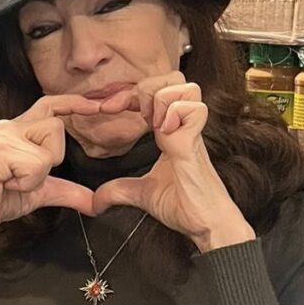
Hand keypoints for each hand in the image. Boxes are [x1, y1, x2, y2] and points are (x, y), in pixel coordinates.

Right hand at [0, 94, 102, 257]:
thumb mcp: (39, 192)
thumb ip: (67, 190)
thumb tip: (96, 202)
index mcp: (17, 129)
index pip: (50, 104)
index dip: (74, 103)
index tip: (98, 105)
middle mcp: (9, 126)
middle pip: (56, 126)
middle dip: (51, 158)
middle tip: (25, 176)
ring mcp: (2, 136)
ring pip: (48, 149)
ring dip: (37, 175)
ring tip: (13, 182)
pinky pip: (35, 166)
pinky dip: (27, 184)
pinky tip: (6, 186)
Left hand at [91, 75, 253, 251]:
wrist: (208, 226)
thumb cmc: (186, 205)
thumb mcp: (142, 193)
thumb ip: (118, 190)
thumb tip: (96, 201)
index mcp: (170, 131)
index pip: (153, 93)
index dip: (129, 94)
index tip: (109, 108)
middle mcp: (182, 127)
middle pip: (174, 78)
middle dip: (147, 87)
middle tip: (135, 113)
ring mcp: (191, 133)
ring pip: (185, 87)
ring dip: (162, 99)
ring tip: (154, 124)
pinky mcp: (195, 145)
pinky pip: (193, 109)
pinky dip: (176, 115)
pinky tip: (165, 133)